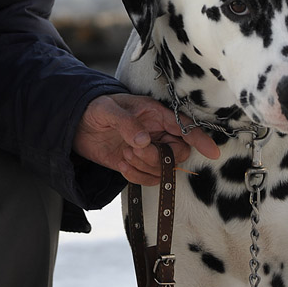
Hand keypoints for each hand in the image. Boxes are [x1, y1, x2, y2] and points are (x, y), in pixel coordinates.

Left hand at [73, 93, 219, 184]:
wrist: (75, 123)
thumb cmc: (94, 107)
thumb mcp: (108, 110)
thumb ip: (127, 123)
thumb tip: (143, 140)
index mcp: (155, 113)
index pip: (184, 126)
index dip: (199, 138)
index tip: (212, 152)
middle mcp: (156, 132)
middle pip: (179, 152)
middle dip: (161, 157)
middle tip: (136, 151)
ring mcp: (147, 150)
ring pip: (165, 169)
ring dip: (147, 167)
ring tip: (125, 155)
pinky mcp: (136, 165)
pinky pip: (149, 178)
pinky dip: (137, 177)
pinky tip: (123, 166)